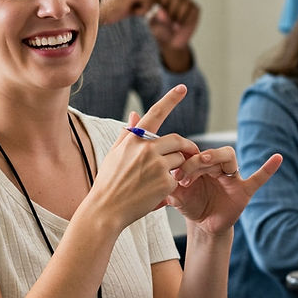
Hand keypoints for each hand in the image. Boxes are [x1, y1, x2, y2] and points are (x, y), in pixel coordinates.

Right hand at [89, 86, 200, 229]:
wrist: (106, 210)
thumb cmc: (108, 182)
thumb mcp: (114, 154)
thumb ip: (128, 134)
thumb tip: (135, 114)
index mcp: (134, 140)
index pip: (156, 114)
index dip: (170, 99)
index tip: (182, 88)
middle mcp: (147, 149)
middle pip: (177, 139)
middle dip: (186, 146)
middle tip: (191, 153)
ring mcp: (157, 166)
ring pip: (179, 159)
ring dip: (176, 167)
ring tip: (160, 179)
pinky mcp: (166, 183)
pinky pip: (177, 179)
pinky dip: (171, 185)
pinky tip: (156, 193)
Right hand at [100, 0, 162, 24]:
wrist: (99, 17)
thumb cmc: (115, 13)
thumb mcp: (132, 2)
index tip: (141, 4)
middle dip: (152, 1)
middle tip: (136, 7)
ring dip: (147, 7)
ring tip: (132, 9)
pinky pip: (149, 1)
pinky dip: (142, 10)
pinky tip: (130, 11)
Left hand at [146, 0, 199, 53]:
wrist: (171, 41)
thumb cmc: (159, 29)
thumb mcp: (152, 22)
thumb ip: (156, 16)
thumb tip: (163, 12)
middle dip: (168, 10)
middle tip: (166, 21)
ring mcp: (188, 1)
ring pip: (180, 5)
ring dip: (174, 17)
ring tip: (173, 24)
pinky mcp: (195, 9)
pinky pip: (187, 12)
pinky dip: (181, 21)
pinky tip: (180, 25)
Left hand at [168, 143, 281, 234]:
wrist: (203, 226)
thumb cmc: (190, 205)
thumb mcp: (177, 196)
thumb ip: (169, 185)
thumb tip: (160, 176)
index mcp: (200, 164)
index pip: (193, 152)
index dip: (183, 159)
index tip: (171, 171)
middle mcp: (216, 166)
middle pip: (208, 153)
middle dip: (194, 163)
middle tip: (181, 177)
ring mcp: (231, 177)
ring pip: (227, 157)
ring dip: (213, 158)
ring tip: (202, 162)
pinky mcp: (243, 190)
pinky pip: (257, 179)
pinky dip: (267, 169)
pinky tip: (277, 158)